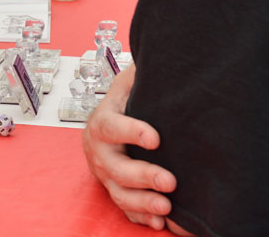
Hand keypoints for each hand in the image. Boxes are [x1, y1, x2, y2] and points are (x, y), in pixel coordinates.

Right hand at [83, 65, 176, 230]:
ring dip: (142, 202)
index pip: (111, 125)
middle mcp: (99, 150)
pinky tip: (160, 220)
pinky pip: (124, 208)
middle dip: (141, 175)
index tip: (156, 137)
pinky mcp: (114, 189)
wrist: (104, 126)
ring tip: (167, 206)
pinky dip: (140, 216)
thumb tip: (160, 49)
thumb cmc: (124, 103)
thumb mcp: (129, 83)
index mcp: (102, 120)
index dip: (131, 131)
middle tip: (169, 180)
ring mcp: (105, 173)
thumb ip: (140, 72)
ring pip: (118, 192)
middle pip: (114, 167)